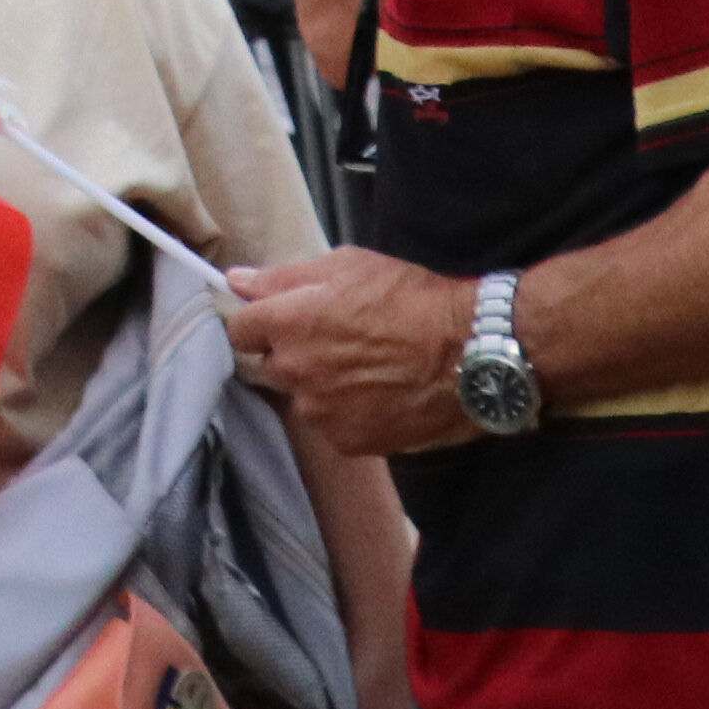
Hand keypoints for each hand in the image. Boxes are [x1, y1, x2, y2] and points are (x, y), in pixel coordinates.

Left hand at [222, 248, 475, 459]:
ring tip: (364, 370)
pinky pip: (332, 425)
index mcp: (288, 324)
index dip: (258, 324)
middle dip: (292, 355)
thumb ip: (285, 278)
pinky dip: (347, 413)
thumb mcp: (349, 267)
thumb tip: (238, 280)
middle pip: (270, 367)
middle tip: (334, 342)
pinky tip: (378, 395)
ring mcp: (320, 412)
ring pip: (302, 399)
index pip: (238, 331)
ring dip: (320, 387)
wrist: (470, 354)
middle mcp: (295, 372)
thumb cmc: (411, 299)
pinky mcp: (347, 441)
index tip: (279, 320)